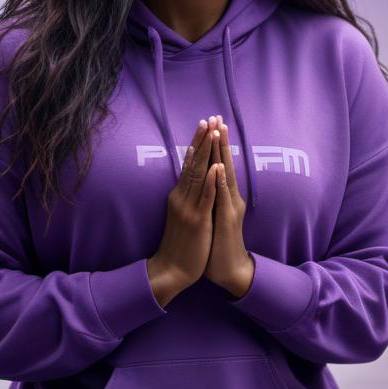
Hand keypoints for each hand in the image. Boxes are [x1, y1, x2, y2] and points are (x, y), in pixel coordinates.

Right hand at [148, 118, 219, 295]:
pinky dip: (211, 181)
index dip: (196, 144)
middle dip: (202, 140)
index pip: (188, 164)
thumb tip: (189, 180)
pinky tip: (216, 166)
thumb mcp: (179, 215)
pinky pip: (206, 198)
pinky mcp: (198, 221)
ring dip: (207, 153)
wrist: (171, 270)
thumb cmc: (178, 244)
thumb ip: (185, 197)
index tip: (203, 124)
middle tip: (208, 119)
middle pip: (193, 163)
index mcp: (178, 196)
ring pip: (199, 175)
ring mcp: (189, 208)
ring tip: (213, 132)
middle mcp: (181, 198)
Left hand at [204, 114, 255, 298]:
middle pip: (224, 163)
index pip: (218, 164)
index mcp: (224, 196)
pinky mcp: (227, 220)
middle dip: (220, 141)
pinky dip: (221, 183)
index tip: (211, 123)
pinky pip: (222, 199)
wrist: (229, 270)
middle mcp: (230, 197)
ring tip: (219, 133)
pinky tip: (219, 169)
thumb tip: (203, 182)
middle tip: (218, 118)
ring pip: (225, 175)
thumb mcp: (212, 216)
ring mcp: (230, 208)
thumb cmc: (218, 244)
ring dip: (222, 153)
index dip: (215, 145)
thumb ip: (210, 198)